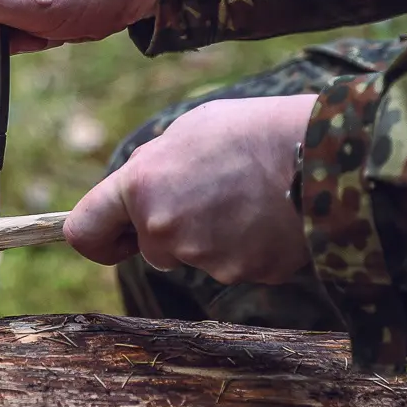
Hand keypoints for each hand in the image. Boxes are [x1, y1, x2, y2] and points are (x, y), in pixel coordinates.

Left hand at [63, 95, 317, 284]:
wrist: (323, 154)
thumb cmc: (251, 131)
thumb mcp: (186, 132)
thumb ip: (150, 169)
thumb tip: (135, 195)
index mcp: (139, 186)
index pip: (84, 231)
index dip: (96, 238)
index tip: (112, 238)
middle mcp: (163, 228)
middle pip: (151, 247)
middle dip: (171, 228)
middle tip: (211, 191)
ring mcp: (202, 258)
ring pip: (193, 256)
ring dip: (211, 236)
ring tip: (246, 196)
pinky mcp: (241, 275)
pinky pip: (232, 265)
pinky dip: (245, 247)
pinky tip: (266, 215)